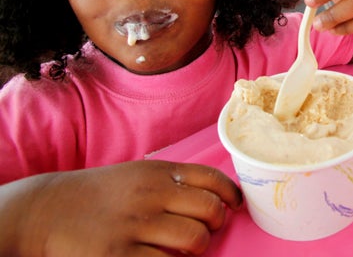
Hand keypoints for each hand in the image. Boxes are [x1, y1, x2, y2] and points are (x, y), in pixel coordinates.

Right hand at [2, 161, 241, 255]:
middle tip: (205, 230)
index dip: (231, 194)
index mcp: (158, 172)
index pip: (212, 178)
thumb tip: (216, 197)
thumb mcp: (138, 175)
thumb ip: (173, 183)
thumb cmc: (101, 194)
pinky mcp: (120, 255)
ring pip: (194, 239)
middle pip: (210, 210)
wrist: (49, 209)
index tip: (234, 206)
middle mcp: (151, 195)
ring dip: (197, 248)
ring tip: (185, 248)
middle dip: (216, 224)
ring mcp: (136, 226)